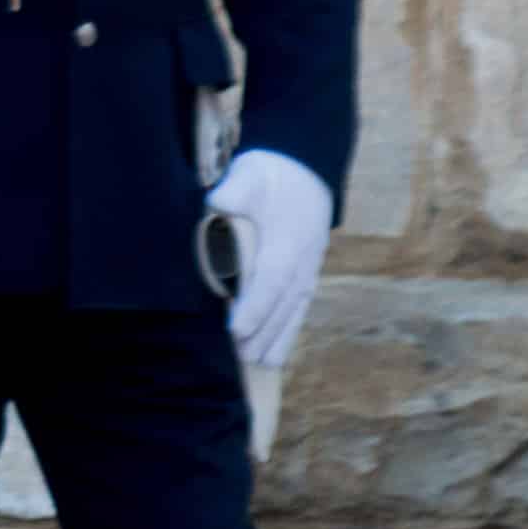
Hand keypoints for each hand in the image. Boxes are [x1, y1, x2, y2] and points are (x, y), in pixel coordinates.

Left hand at [214, 148, 332, 375]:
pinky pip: (301, 304)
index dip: (255, 306)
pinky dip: (290, 326)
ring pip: (295, 307)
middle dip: (265, 332)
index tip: (236, 329)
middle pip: (284, 302)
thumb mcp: (250, 173)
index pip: (271, 279)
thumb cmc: (271, 174)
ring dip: (280, 336)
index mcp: (287, 240)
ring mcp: (308, 266)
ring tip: (263, 363)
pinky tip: (279, 347)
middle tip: (244, 357)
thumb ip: (236, 189)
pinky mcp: (307, 270)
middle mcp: (302, 259)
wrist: (305, 166)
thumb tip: (219, 202)